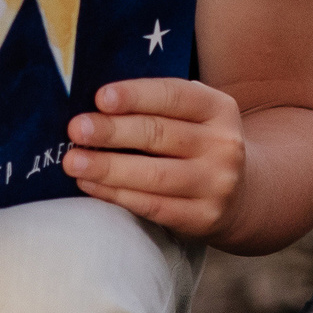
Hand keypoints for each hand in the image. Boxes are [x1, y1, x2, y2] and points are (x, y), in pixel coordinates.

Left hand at [62, 77, 245, 241]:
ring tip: (73, 162)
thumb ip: (157, 104)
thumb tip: (96, 104)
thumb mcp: (193, 115)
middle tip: (76, 130)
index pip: (174, 95)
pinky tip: (90, 185)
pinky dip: (116, 195)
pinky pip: (153, 206)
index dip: (136, 95)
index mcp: (219, 108)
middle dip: (113, 131)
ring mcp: (217, 184)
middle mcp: (224, 145)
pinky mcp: (203, 217)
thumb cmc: (197, 143)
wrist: (240, 195)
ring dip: (108, 168)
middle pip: (160, 134)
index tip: (100, 97)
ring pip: (154, 175)